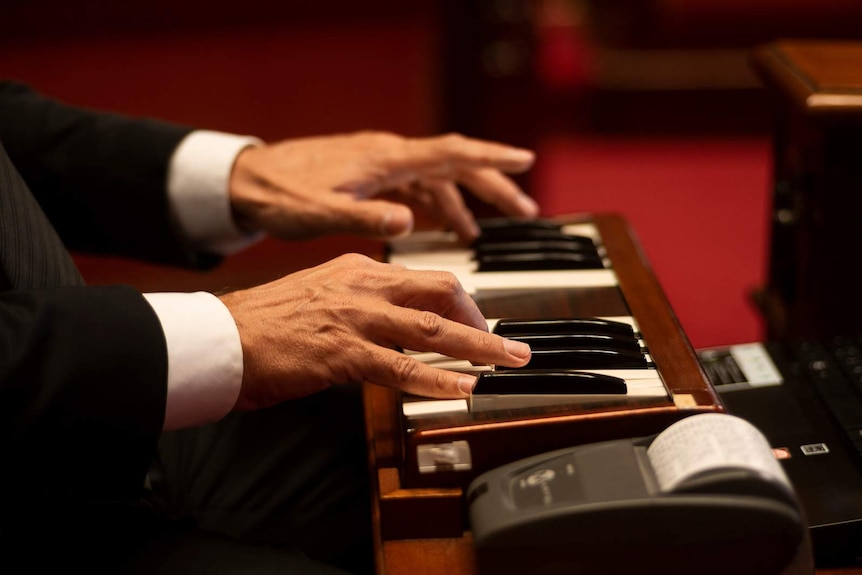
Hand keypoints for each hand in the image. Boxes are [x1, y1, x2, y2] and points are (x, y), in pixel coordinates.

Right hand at [218, 253, 531, 410]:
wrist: (221, 336)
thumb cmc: (266, 322)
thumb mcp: (321, 294)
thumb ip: (362, 302)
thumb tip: (397, 325)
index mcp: (358, 269)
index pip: (427, 278)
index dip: (462, 303)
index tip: (477, 326)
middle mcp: (363, 286)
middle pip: (443, 292)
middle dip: (483, 320)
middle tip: (508, 345)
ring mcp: (355, 318)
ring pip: (434, 328)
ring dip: (479, 348)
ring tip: (509, 363)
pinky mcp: (343, 352)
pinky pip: (402, 367)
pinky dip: (438, 380)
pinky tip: (464, 390)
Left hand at [227, 131, 537, 243]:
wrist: (244, 180)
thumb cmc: (278, 194)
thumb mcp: (319, 212)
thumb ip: (364, 217)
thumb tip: (408, 223)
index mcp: (383, 160)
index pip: (449, 153)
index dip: (490, 158)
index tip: (524, 161)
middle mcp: (387, 156)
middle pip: (453, 164)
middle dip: (492, 184)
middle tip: (525, 208)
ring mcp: (380, 165)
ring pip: (437, 177)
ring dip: (465, 200)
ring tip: (485, 231)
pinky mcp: (370, 177)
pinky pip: (416, 187)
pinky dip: (437, 205)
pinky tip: (444, 226)